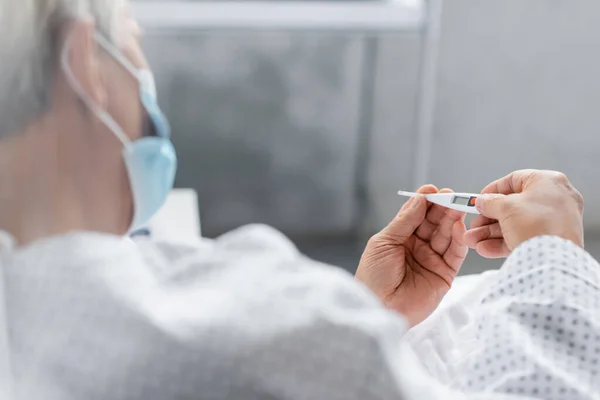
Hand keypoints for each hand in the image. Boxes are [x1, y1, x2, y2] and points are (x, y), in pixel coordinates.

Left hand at [356, 185, 467, 327]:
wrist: (379, 308)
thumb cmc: (374, 276)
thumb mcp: (384, 243)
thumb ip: (404, 221)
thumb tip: (420, 199)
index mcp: (399, 238)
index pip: (416, 215)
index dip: (425, 202)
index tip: (432, 191)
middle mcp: (417, 246)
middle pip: (434, 223)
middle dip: (442, 208)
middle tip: (450, 196)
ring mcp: (431, 260)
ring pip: (446, 236)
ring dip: (452, 221)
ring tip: (457, 208)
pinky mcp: (444, 274)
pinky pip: (455, 255)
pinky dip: (459, 241)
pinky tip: (459, 228)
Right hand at [464, 169, 583, 257]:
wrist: (554, 259)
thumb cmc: (538, 225)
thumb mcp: (506, 207)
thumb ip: (490, 202)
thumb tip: (483, 202)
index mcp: (548, 182)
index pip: (514, 180)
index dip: (493, 190)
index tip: (480, 199)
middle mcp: (555, 199)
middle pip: (513, 206)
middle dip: (488, 218)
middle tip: (475, 224)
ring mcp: (555, 221)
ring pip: (515, 224)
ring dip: (491, 233)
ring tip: (474, 241)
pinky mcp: (552, 241)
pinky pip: (524, 237)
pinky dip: (503, 243)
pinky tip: (486, 248)